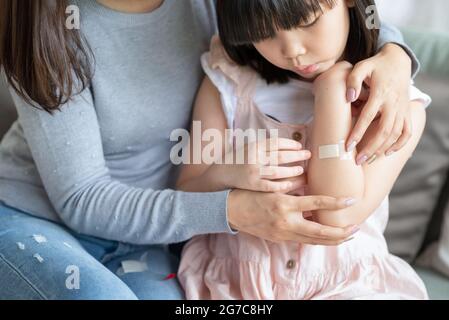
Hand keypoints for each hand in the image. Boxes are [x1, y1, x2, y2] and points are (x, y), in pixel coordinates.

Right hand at [209, 138, 310, 192]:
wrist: (221, 173)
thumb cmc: (238, 159)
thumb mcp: (249, 147)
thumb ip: (265, 146)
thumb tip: (287, 144)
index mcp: (254, 146)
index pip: (277, 143)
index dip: (290, 144)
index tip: (300, 146)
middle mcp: (255, 158)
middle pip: (280, 156)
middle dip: (297, 155)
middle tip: (307, 155)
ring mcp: (254, 172)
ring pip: (278, 171)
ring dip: (292, 170)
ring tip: (301, 169)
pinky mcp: (253, 185)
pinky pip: (271, 185)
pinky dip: (282, 184)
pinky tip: (290, 183)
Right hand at [227, 189, 358, 244]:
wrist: (231, 210)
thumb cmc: (251, 193)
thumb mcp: (272, 186)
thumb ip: (293, 188)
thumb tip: (312, 184)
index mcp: (284, 204)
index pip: (317, 204)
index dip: (336, 202)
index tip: (351, 200)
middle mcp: (286, 222)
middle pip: (320, 231)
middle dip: (341, 231)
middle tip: (355, 227)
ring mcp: (282, 233)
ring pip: (313, 241)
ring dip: (332, 239)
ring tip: (347, 235)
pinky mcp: (279, 239)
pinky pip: (302, 241)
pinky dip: (317, 239)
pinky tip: (326, 237)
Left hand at [345, 43, 412, 164]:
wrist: (398, 61)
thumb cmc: (375, 66)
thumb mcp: (361, 66)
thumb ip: (353, 80)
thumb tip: (348, 97)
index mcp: (381, 93)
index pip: (368, 116)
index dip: (358, 132)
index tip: (347, 146)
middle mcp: (393, 103)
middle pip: (383, 130)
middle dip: (370, 147)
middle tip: (357, 161)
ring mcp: (402, 109)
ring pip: (395, 134)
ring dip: (382, 149)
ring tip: (368, 160)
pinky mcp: (406, 112)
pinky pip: (407, 131)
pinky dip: (399, 144)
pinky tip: (387, 153)